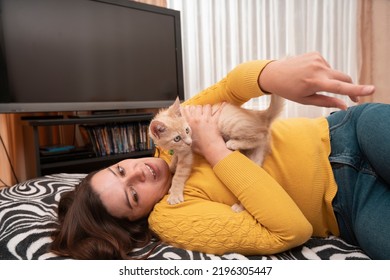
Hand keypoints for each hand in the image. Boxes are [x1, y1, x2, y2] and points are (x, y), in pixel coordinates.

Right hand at [181, 104, 231, 165]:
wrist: (210, 149)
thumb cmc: (200, 147)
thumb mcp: (188, 141)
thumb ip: (186, 135)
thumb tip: (184, 136)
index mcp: (189, 123)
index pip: (186, 110)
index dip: (187, 108)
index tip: (188, 108)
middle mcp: (197, 119)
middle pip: (197, 107)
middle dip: (198, 108)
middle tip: (200, 112)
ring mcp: (206, 119)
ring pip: (206, 106)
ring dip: (207, 108)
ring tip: (208, 111)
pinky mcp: (215, 121)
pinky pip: (218, 111)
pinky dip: (221, 107)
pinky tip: (223, 103)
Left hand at [258, 52, 374, 109]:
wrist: (273, 74)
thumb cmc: (288, 90)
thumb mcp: (306, 100)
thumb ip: (327, 102)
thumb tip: (344, 106)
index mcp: (315, 82)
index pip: (341, 87)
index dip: (357, 89)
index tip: (371, 90)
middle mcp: (318, 68)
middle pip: (344, 78)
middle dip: (349, 87)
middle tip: (352, 98)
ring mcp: (317, 59)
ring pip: (334, 73)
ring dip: (329, 80)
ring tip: (311, 84)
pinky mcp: (315, 54)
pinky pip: (326, 66)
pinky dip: (323, 73)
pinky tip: (309, 75)